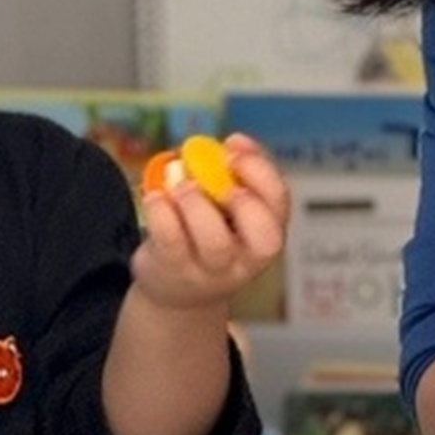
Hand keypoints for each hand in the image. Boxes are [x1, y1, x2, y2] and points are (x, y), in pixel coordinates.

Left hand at [131, 134, 289, 308]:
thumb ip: (235, 176)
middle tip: (217, 174)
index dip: (261, 171)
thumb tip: (232, 143)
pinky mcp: (174, 270)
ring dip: (197, 203)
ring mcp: (211, 270)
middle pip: (264, 238)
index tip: (234, 144)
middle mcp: (246, 259)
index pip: (279, 203)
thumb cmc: (210, 235)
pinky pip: (170, 240)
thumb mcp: (231, 211)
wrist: (178, 292)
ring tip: (181, 185)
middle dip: (245, 200)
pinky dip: (161, 211)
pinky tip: (155, 196)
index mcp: (266, 234)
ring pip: (216, 243)